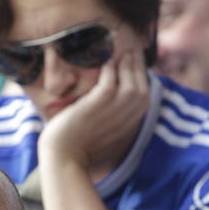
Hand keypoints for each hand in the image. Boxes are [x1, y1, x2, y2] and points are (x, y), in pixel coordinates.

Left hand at [36, 50, 148, 171]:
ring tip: (119, 53)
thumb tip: (114, 98)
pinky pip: (109, 82)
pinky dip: (109, 70)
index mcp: (130, 126)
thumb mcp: (103, 130)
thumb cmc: (80, 146)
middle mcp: (126, 120)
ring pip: (130, 83)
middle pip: (141, 88)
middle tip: (130, 51)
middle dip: (138, 67)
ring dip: (126, 65)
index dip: (141, 77)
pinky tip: (104, 63)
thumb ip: (113, 116)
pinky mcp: (96, 105)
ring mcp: (113, 112)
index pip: (144, 96)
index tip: (135, 63)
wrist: (64, 158)